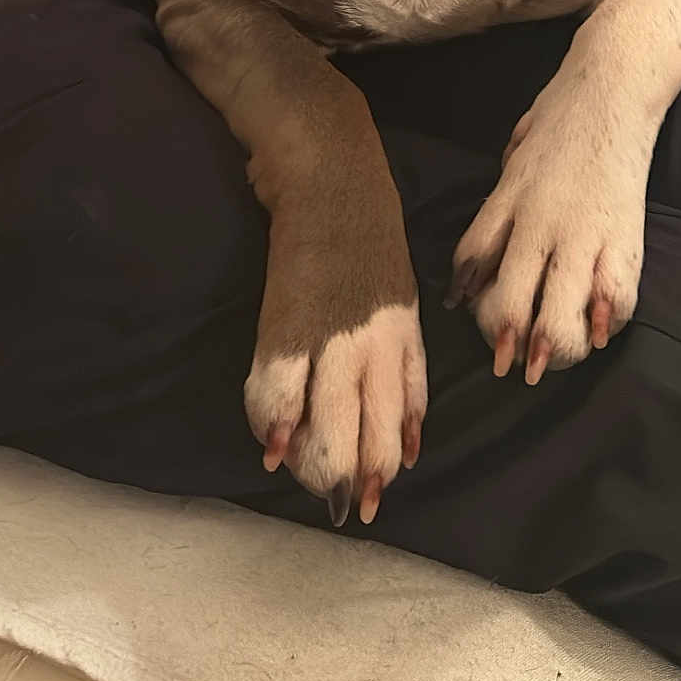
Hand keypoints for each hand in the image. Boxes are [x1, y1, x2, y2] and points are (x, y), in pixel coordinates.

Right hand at [242, 186, 426, 526]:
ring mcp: (331, 335)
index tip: (392, 480)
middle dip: (365, 472)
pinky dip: (274, 425)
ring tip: (317, 491)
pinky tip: (272, 450)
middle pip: (374, 424)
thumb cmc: (365, 229)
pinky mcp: (287, 324)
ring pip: (332, 420)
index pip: (409, 401)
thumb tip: (396, 409)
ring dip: (323, 466)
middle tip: (355, 506)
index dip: (399, 445)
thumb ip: (398, 345)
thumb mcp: (398, 288)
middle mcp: (374, 341)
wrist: (329, 174)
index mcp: (404, 328)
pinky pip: (280, 389)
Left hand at [448, 70, 646, 384]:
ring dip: (552, 347)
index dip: (468, 300)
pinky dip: (607, 322)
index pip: (471, 260)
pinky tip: (600, 331)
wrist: (615, 86)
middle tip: (509, 360)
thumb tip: (482, 258)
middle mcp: (540, 222)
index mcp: (507, 198)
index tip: (470, 317)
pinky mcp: (625, 235)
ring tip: (551, 358)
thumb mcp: (514, 156)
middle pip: (509, 301)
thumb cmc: (560, 116)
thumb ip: (501, 204)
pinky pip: (616, 296)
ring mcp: (584, 232)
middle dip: (504, 342)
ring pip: (558, 313)